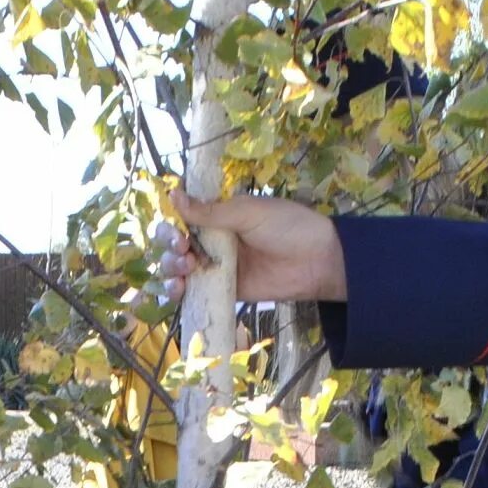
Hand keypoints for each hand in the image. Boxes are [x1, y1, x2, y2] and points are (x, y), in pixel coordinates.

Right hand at [163, 193, 347, 303]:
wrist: (317, 261)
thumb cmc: (287, 227)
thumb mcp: (247, 212)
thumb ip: (210, 211)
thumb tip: (172, 195)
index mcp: (219, 215)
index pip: (183, 218)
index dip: (172, 224)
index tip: (177, 231)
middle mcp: (213, 240)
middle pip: (175, 244)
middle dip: (170, 247)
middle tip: (183, 250)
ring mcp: (217, 266)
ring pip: (179, 268)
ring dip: (171, 268)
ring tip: (184, 269)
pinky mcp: (225, 291)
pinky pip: (196, 292)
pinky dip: (180, 292)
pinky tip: (177, 290)